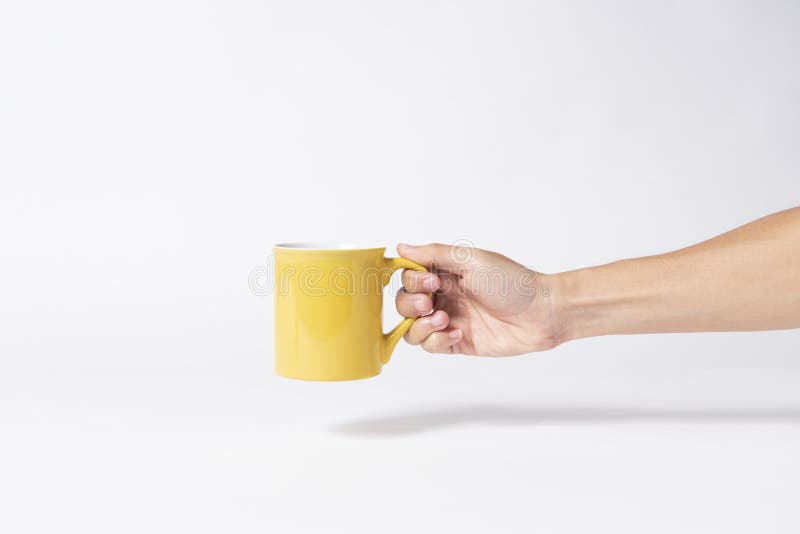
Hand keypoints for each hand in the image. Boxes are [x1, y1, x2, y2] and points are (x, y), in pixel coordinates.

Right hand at [395, 243, 561, 355]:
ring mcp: (449, 320)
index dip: (412, 281)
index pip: (409, 277)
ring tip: (444, 320)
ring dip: (420, 326)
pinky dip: (437, 340)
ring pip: (412, 329)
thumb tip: (401, 248)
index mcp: (445, 273)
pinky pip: (430, 346)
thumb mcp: (471, 260)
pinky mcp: (456, 342)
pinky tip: (457, 333)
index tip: (431, 282)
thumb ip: (434, 254)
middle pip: (404, 303)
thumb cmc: (511, 282)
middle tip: (429, 303)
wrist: (539, 313)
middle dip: (409, 304)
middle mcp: (444, 296)